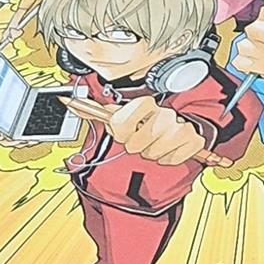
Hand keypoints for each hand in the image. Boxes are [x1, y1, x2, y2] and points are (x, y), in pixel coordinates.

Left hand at [64, 91, 207, 165]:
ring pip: (153, 154)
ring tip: (155, 144)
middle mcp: (163, 113)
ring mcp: (179, 127)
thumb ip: (99, 111)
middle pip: (135, 144)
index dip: (119, 131)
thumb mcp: (124, 115)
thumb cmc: (147, 123)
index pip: (120, 122)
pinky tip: (169, 149)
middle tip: (142, 139)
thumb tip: (70, 103)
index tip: (123, 131)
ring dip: (152, 154)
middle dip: (136, 145)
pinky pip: (172, 160)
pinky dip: (169, 159)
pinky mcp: (193, 142)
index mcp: (145, 104)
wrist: (179, 126)